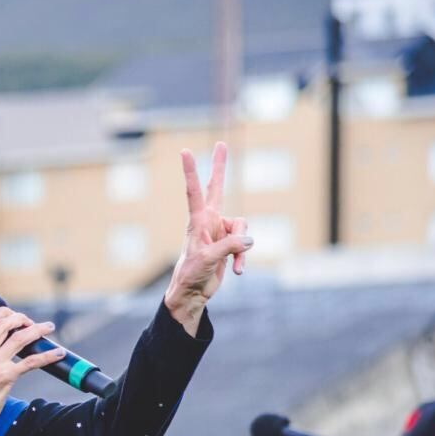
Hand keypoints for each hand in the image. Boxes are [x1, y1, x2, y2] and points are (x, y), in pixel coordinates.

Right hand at [0, 307, 63, 435]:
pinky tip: (58, 353)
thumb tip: (1, 344)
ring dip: (38, 329)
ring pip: (20, 337)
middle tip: (33, 323)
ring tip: (49, 328)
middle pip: (4, 322)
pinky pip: (31, 361)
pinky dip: (48, 355)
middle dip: (23, 318)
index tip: (16, 316)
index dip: (4, 312)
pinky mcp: (6, 377)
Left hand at [164, 143, 252, 333]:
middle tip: (221, 144)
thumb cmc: (192, 273)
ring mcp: (220, 231)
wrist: (193, 291)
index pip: (195, 191)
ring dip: (242, 248)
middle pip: (218, 188)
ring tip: (235, 265)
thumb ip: (230, 245)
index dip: (191, 171)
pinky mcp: (229, 243)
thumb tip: (249, 239)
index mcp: (198, 220)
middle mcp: (209, 221)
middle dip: (220, 167)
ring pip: (243, 228)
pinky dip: (243, 258)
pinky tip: (238, 271)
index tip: (185, 151)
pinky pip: (244, 244)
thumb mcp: (209, 258)